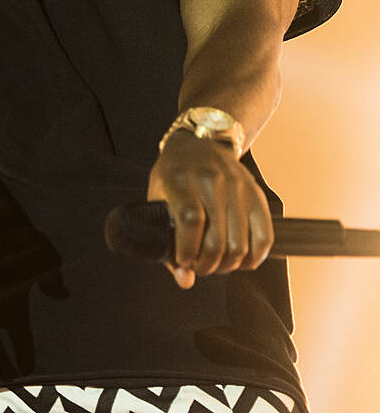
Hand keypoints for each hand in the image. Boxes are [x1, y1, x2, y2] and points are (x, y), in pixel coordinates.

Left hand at [146, 128, 273, 288]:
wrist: (198, 142)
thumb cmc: (174, 174)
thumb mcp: (158, 198)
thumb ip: (166, 240)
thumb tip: (185, 279)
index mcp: (181, 179)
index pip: (190, 220)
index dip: (187, 249)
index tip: (184, 261)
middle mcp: (211, 181)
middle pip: (217, 240)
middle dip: (207, 265)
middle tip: (200, 266)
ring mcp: (237, 186)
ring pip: (240, 244)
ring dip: (228, 265)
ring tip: (216, 262)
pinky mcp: (256, 194)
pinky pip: (264, 236)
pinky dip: (254, 257)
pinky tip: (240, 259)